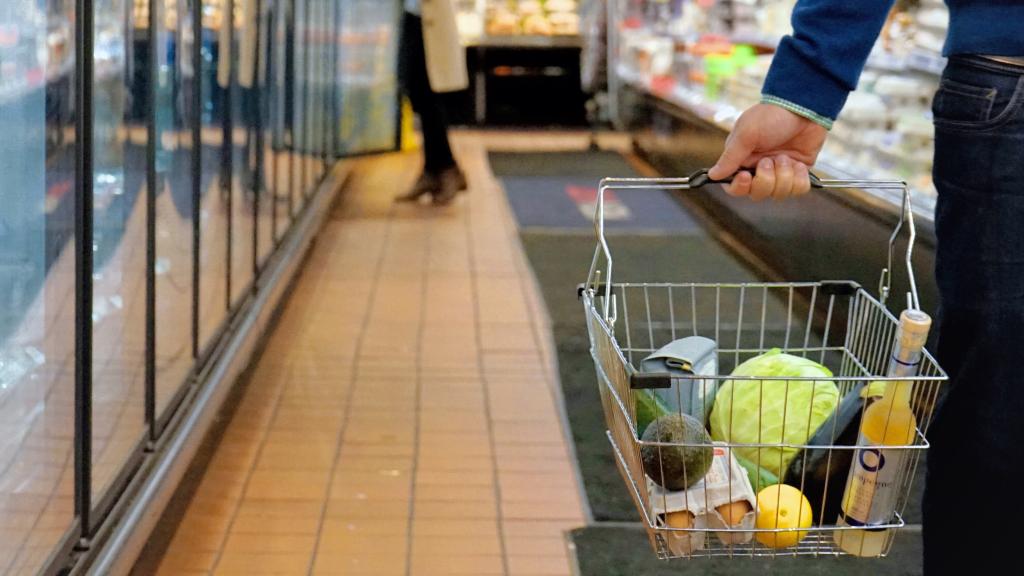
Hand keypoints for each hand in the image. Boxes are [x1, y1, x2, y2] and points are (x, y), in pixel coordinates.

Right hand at [708, 103, 828, 200]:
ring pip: (778, 194)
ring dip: (784, 176)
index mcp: (742, 161)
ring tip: (786, 157)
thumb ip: (730, 157)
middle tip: (770, 160)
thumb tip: (712, 175)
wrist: (804, 106)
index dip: (740, 187)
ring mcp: (780, 172)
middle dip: (766, 180)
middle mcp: (760, 169)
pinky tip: (799, 164)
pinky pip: (798, 190)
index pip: (734, 187)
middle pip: (757, 193)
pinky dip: (799, 178)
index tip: (746, 176)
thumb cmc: (771, 116)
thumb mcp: (746, 134)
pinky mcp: (798, 173)